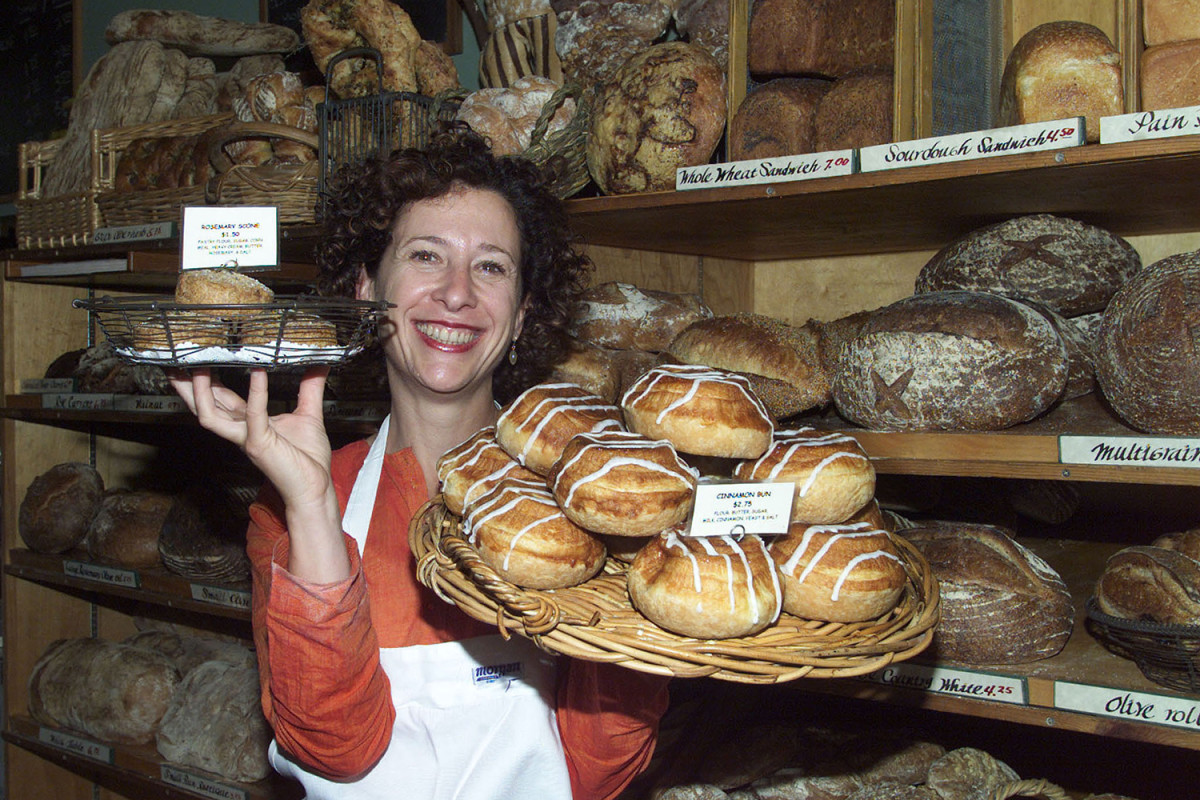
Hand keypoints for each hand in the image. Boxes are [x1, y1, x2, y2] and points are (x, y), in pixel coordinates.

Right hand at [168, 366, 333, 509]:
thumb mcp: (309, 414)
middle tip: (175, 361)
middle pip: (204, 405)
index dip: (206, 380)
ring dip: (200, 392)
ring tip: (199, 367)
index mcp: (248, 423)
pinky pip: (254, 415)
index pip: (220, 398)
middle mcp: (241, 431)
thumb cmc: (308, 458)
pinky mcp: (260, 443)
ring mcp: (247, 438)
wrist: (316, 486)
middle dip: (187, 385)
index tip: (198, 358)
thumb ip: (310, 388)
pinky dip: (256, 393)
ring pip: (210, 415)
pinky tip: (258, 372)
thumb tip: (320, 363)